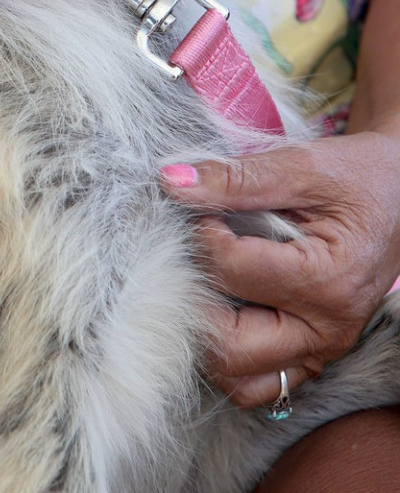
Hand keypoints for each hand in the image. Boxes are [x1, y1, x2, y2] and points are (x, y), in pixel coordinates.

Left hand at [159, 131, 399, 408]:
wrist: (397, 196)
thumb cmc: (356, 178)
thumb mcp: (303, 166)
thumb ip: (237, 178)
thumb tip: (172, 183)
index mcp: (330, 280)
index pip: (232, 271)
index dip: (200, 236)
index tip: (199, 208)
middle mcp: (327, 330)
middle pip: (228, 346)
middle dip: (193, 298)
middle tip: (189, 254)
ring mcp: (320, 351)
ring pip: (237, 378)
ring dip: (205, 337)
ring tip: (202, 282)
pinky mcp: (310, 357)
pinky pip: (256, 382)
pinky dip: (227, 354)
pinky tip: (220, 306)